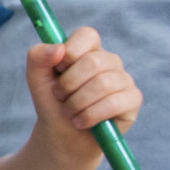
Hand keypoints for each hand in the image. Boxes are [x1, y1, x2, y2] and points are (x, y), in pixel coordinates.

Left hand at [25, 26, 142, 162]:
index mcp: (88, 49)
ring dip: (77, 102)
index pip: (87, 35)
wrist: (63, 134)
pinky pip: (114, 103)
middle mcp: (109, 61)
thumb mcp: (36, 77)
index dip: (70, 52)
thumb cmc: (52, 101)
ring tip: (69, 112)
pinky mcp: (133, 100)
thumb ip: (38, 56)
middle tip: (60, 96)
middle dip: (69, 84)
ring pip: (103, 83)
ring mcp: (124, 80)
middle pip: (93, 62)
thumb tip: (58, 48)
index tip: (57, 69)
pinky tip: (81, 122)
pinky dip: (90, 115)